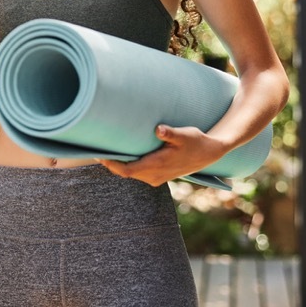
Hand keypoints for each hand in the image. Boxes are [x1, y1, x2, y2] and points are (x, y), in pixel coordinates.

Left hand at [99, 125, 225, 186]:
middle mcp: (155, 175)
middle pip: (125, 172)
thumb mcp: (186, 134)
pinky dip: (128, 164)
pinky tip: (122, 153)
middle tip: (96, 146)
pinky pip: (137, 172)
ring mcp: (156, 177)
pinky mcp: (158, 175)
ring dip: (119, 164)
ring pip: (131, 173)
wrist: (210, 154)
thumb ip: (171, 133)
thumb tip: (159, 129)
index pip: (127, 170)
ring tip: (106, 148)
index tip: (99, 155)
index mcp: (157, 166)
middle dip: (111, 163)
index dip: (111, 165)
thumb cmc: (196, 142)